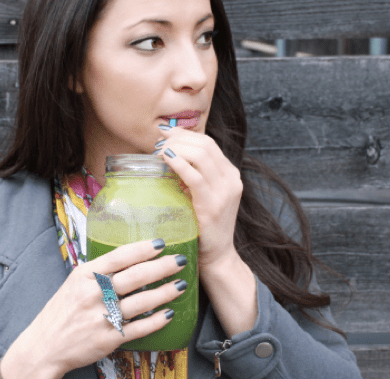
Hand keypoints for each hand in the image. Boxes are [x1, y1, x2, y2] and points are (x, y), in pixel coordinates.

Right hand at [0, 240, 185, 378]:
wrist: (43, 346)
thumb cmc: (62, 311)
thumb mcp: (74, 282)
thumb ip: (99, 270)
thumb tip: (131, 255)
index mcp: (84, 275)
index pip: (119, 257)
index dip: (142, 249)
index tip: (161, 243)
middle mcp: (93, 294)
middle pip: (135, 277)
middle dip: (162, 267)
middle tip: (180, 261)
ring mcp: (101, 318)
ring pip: (141, 302)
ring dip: (165, 293)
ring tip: (181, 285)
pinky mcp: (108, 339)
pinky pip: (138, 328)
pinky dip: (156, 321)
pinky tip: (169, 313)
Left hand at [155, 126, 242, 268]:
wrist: (217, 256)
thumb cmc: (203, 225)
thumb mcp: (202, 194)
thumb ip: (191, 175)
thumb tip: (167, 151)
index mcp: (230, 173)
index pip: (208, 142)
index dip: (185, 133)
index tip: (165, 133)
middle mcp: (231, 179)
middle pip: (205, 144)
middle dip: (179, 138)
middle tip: (158, 143)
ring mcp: (225, 191)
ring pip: (201, 155)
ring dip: (177, 148)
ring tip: (159, 152)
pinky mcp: (213, 205)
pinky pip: (195, 176)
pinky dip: (179, 163)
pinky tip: (166, 160)